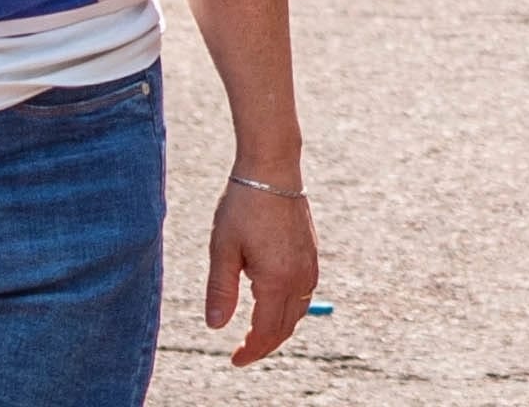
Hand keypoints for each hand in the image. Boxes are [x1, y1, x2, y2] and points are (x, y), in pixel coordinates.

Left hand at [207, 178, 318, 364]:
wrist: (272, 169)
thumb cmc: (243, 207)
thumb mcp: (222, 250)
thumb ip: (221, 291)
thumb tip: (216, 327)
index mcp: (277, 278)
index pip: (267, 330)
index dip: (252, 350)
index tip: (235, 360)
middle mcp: (299, 274)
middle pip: (287, 325)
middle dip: (266, 344)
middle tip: (242, 352)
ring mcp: (309, 262)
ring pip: (300, 309)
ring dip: (280, 327)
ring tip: (257, 333)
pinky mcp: (311, 250)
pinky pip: (306, 291)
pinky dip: (291, 307)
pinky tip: (275, 303)